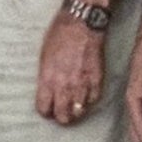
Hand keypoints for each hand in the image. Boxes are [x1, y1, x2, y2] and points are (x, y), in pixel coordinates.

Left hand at [35, 11, 105, 125]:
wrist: (81, 24)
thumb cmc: (59, 36)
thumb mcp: (43, 56)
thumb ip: (45, 76)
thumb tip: (46, 91)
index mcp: (48, 78)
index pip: (44, 107)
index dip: (44, 110)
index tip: (46, 108)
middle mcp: (65, 85)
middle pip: (63, 116)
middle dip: (60, 116)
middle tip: (60, 110)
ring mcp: (82, 84)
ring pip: (79, 112)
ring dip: (75, 110)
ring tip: (73, 105)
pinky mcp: (97, 80)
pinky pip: (93, 100)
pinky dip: (89, 100)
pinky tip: (85, 95)